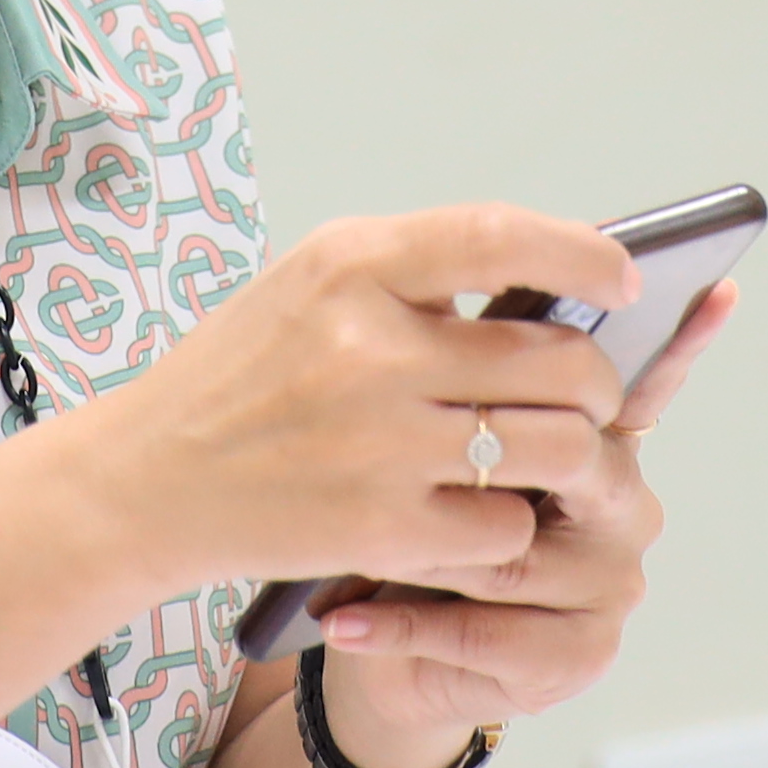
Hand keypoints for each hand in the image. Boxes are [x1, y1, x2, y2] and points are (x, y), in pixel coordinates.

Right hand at [79, 204, 630, 595]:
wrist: (146, 480)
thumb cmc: (244, 377)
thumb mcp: (314, 285)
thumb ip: (418, 273)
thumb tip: (555, 286)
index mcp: (353, 264)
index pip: (500, 238)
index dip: (581, 257)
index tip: (621, 278)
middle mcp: (369, 347)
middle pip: (555, 361)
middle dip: (597, 384)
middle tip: (589, 396)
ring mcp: (379, 442)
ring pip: (550, 448)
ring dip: (569, 456)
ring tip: (547, 455)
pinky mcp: (380, 528)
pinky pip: (507, 526)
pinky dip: (509, 524)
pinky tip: (477, 512)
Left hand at [313, 278, 735, 765]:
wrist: (382, 637)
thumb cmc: (411, 518)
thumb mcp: (428, 434)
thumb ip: (467, 366)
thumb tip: (466, 278)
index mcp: (597, 436)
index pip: (650, 379)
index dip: (686, 336)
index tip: (715, 285)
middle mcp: (621, 504)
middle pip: (579, 464)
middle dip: (476, 470)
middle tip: (400, 469)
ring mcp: (609, 583)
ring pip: (516, 555)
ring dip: (425, 555)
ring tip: (358, 550)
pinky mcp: (575, 654)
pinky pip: (485, 634)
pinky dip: (402, 626)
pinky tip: (345, 619)